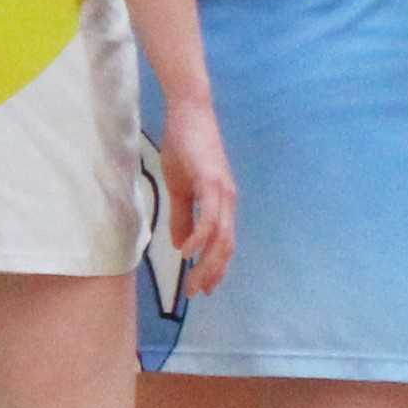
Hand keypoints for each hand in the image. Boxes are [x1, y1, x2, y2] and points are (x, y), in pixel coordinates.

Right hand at [150, 93, 237, 298]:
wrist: (188, 113)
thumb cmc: (185, 148)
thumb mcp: (180, 189)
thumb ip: (183, 217)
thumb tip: (182, 246)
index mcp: (222, 203)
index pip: (224, 243)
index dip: (216, 267)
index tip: (204, 288)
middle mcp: (228, 201)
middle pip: (226, 246)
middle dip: (212, 273)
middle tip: (197, 293)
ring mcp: (222, 191)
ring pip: (222, 236)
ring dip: (208, 262)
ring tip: (193, 280)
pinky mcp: (212, 181)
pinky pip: (210, 215)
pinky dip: (201, 236)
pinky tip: (190, 252)